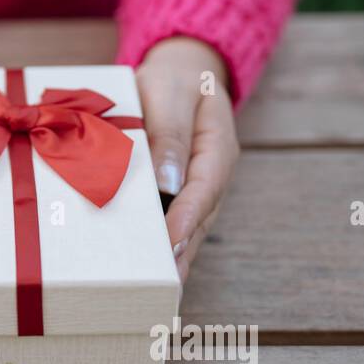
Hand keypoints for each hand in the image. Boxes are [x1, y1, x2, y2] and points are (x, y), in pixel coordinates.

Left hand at [135, 37, 238, 283]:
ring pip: (188, 226)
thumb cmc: (173, 80)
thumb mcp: (170, 93)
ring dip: (172, 256)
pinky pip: (173, 220)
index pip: (203, 189)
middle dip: (180, 252)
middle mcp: (213, 175)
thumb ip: (169, 132)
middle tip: (159, 284)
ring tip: (153, 289)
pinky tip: (146, 267)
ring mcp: (198, 187)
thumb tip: (168, 183)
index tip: (169, 244)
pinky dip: (162, 243)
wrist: (180, 74)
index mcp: (218, 148)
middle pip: (198, 218)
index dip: (186, 218)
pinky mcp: (179, 193)